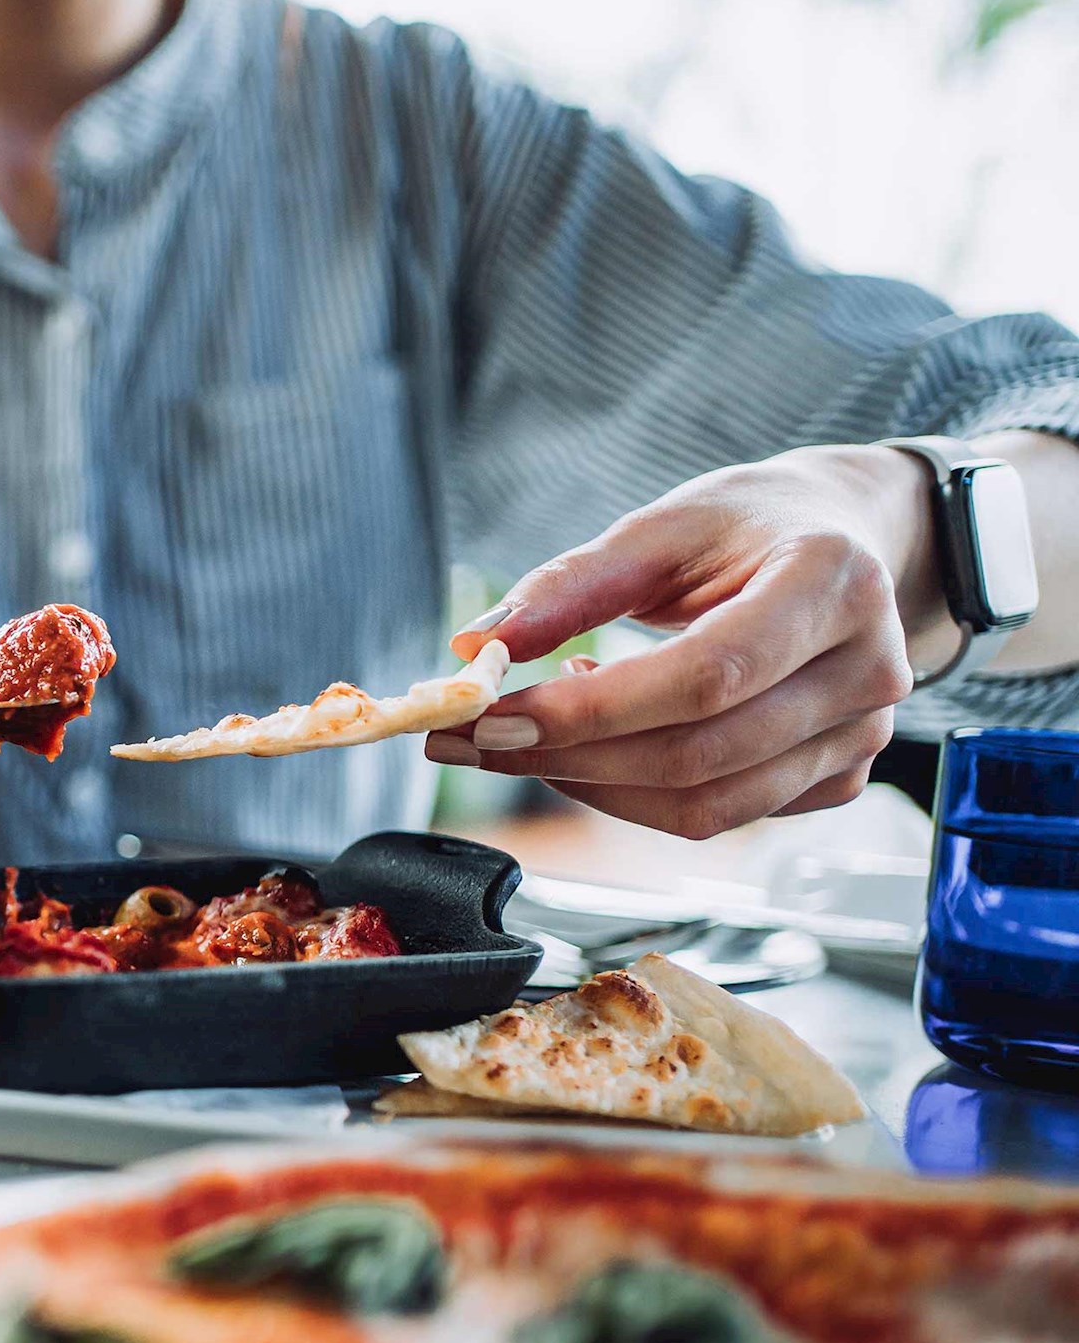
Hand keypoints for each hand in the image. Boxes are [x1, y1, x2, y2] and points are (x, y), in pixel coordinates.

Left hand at [424, 446, 920, 838]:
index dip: (592, 710)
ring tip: (537, 729)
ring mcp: (861, 735)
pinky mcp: (839, 778)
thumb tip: (480, 646)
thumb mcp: (665, 527)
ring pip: (705, 805)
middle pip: (698, 754)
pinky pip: (719, 816)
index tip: (493, 715)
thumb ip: (572, 584)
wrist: (850, 543)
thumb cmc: (754, 526)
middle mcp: (866, 669)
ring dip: (593, 783)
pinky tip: (607, 739)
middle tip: (475, 737)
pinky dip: (637, 794)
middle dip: (567, 756)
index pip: (705, 676)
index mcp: (833, 584)